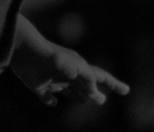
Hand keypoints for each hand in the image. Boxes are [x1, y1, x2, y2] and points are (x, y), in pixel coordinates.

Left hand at [12, 44, 129, 107]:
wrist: (26, 51)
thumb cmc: (54, 58)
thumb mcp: (78, 68)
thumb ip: (89, 80)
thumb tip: (96, 94)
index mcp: (80, 68)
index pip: (101, 78)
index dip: (114, 84)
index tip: (126, 90)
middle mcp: (68, 74)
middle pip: (85, 87)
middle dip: (94, 94)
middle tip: (102, 101)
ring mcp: (54, 80)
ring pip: (69, 91)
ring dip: (76, 96)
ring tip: (83, 100)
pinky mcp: (39, 86)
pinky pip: (47, 97)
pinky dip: (50, 101)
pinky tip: (53, 103)